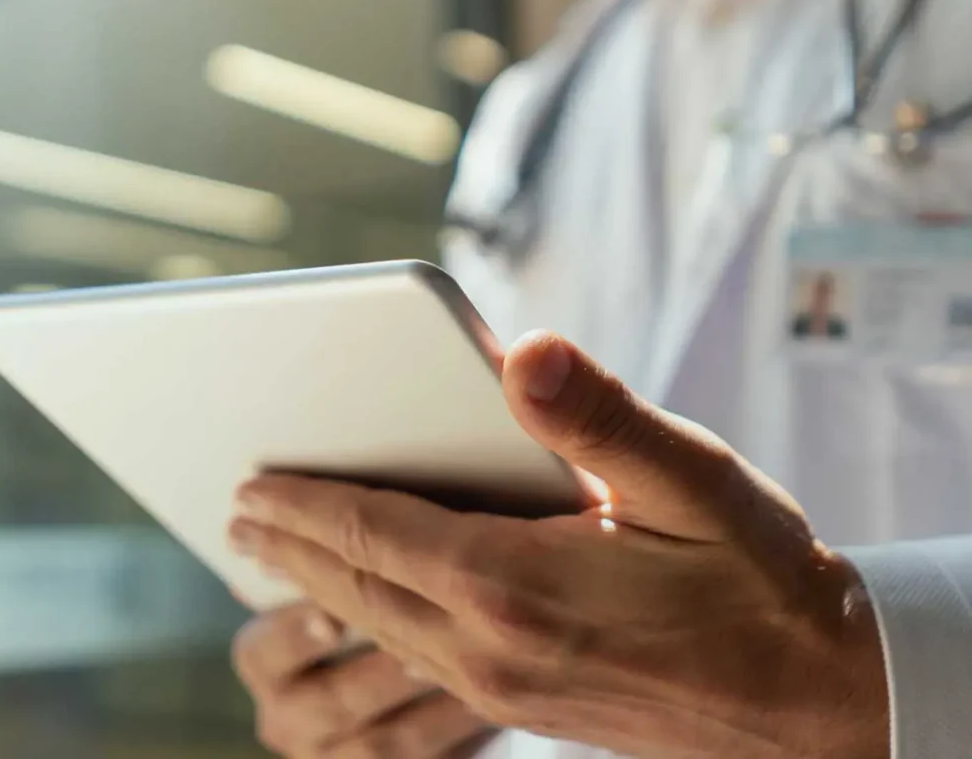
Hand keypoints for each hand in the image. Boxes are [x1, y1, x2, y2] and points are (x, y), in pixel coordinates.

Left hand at [229, 332, 889, 757]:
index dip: (308, 505)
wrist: (818, 699)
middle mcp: (497, 647)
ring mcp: (510, 687)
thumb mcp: (688, 480)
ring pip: (384, 629)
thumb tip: (524, 350)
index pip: (378, 535)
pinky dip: (374, 620)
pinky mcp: (533, 703)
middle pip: (362, 587)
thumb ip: (597, 415)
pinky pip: (420, 658)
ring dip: (324, 587)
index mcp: (518, 585)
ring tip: (277, 561)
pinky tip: (372, 609)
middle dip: (292, 549)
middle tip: (236, 518)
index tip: (250, 484)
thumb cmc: (757, 580)